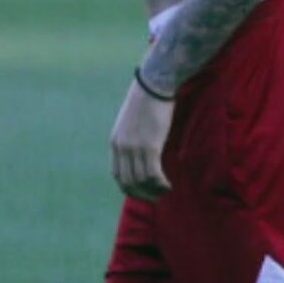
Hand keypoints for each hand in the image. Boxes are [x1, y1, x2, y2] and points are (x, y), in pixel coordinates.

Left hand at [110, 78, 173, 201]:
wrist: (154, 85)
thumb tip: (141, 152)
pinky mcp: (150, 146)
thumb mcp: (131, 121)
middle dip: (141, 194)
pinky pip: (153, 174)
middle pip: (128, 182)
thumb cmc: (147, 99)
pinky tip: (168, 185)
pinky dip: (160, 184)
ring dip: (153, 191)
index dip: (128, 187)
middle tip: (155, 197)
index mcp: (115, 142)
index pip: (117, 174)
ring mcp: (135, 148)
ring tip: (164, 191)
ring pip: (141, 181)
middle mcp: (122, 147)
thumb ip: (132, 137)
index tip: (141, 192)